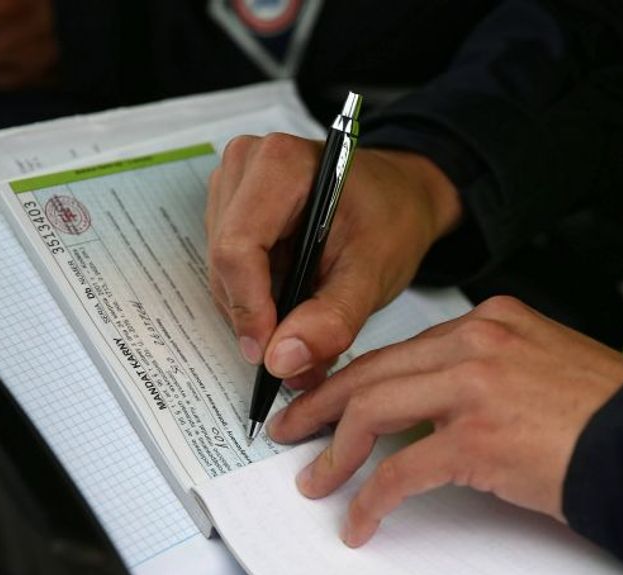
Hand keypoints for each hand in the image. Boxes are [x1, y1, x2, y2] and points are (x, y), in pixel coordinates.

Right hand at [205, 133, 461, 388]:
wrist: (400, 197)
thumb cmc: (392, 221)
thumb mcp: (373, 274)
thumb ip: (332, 319)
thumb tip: (282, 361)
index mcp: (281, 164)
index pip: (238, 248)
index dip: (249, 309)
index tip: (272, 356)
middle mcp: (247, 164)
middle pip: (225, 263)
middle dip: (257, 318)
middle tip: (299, 357)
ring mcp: (233, 184)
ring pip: (222, 271)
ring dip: (257, 312)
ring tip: (304, 330)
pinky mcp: (230, 207)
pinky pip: (227, 268)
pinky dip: (256, 298)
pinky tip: (292, 305)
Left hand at [266, 296, 622, 546]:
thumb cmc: (611, 413)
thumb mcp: (545, 363)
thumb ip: (489, 369)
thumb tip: (440, 403)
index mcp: (493, 319)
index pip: (403, 347)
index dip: (357, 376)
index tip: (332, 397)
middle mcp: (478, 342)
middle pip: (373, 371)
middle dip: (322, 404)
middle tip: (294, 429)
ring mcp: (474, 387)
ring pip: (372, 411)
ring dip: (335, 451)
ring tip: (315, 479)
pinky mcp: (476, 440)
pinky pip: (399, 470)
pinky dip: (370, 498)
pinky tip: (362, 519)